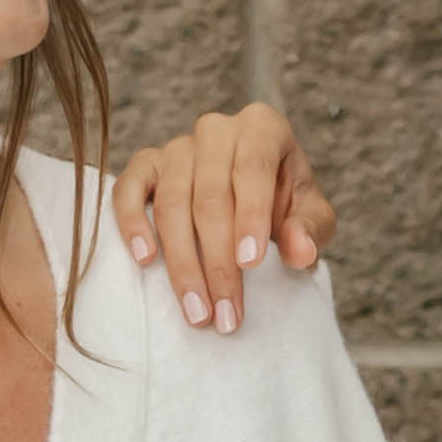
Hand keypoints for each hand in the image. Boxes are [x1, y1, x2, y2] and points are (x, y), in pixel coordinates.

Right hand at [110, 104, 334, 333]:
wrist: (255, 198)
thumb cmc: (285, 204)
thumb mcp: (312, 216)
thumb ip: (310, 230)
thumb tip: (300, 251)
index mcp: (262, 128)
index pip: (253, 170)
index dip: (250, 217)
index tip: (250, 264)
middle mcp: (217, 131)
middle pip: (209, 196)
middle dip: (217, 261)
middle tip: (225, 313)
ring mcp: (178, 147)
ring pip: (171, 202)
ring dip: (181, 262)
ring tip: (196, 310)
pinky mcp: (148, 164)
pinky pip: (129, 188)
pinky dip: (131, 222)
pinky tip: (144, 259)